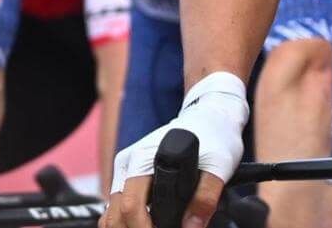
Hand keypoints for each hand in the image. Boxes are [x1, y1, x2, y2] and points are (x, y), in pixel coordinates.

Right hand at [105, 73, 246, 227]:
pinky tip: (145, 226)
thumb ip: (205, 197)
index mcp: (142, 159)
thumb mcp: (219, 166)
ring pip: (112, 210)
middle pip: (115, 211)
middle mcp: (127, 164)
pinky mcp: (130, 175)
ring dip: (127, 227)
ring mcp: (126, 169)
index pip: (131, 205)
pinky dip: (126, 221)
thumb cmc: (213, 137)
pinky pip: (118, 204)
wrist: (207, 116)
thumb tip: (190, 227)